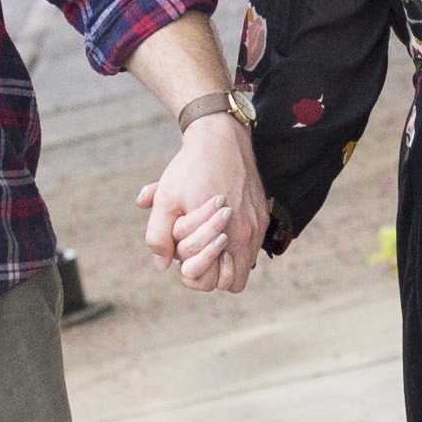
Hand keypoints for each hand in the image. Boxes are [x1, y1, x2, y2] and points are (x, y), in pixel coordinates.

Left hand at [136, 116, 267, 293]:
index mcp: (228, 236)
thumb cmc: (191, 169)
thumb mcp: (166, 200)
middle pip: (235, 280)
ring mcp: (258, 223)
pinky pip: (251, 241)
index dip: (198, 275)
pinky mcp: (262, 212)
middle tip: (194, 251)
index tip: (185, 259)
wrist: (220, 137)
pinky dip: (234, 239)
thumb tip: (162, 264)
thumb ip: (159, 236)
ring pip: (244, 262)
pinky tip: (217, 222)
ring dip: (224, 256)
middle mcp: (249, 233)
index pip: (220, 283)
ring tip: (206, 238)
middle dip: (212, 270)